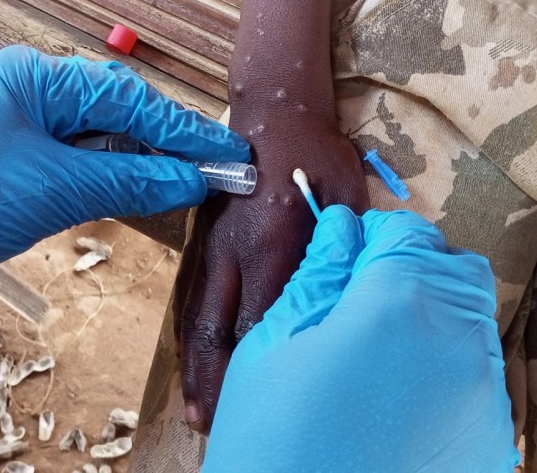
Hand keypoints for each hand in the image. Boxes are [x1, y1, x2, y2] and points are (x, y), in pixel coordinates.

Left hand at [0, 46, 249, 320]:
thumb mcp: (53, 191)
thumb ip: (129, 180)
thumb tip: (193, 181)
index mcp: (36, 77)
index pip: (129, 99)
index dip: (184, 131)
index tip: (230, 156)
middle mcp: (30, 87)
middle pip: (119, 112)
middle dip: (168, 144)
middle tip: (218, 174)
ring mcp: (21, 120)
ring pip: (100, 137)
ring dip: (141, 162)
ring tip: (189, 186)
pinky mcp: (14, 153)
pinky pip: (76, 157)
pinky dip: (109, 175)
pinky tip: (140, 190)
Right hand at [175, 118, 367, 432]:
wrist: (268, 110)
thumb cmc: (313, 152)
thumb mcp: (344, 192)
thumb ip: (344, 245)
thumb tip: (351, 295)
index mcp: (272, 241)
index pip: (261, 317)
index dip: (256, 366)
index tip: (262, 401)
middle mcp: (232, 251)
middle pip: (216, 329)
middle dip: (215, 381)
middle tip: (215, 425)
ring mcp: (210, 246)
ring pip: (194, 317)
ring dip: (194, 367)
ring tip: (196, 410)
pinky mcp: (201, 242)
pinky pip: (189, 296)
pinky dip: (185, 335)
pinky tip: (188, 360)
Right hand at [203, 206, 519, 471]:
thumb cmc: (269, 435)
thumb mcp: (274, 342)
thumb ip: (319, 275)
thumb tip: (343, 230)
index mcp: (396, 304)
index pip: (409, 233)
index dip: (375, 237)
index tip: (348, 256)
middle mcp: (456, 342)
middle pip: (456, 271)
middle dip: (415, 270)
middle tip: (365, 302)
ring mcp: (483, 397)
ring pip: (473, 325)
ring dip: (434, 322)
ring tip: (379, 357)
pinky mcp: (489, 441)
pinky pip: (480, 382)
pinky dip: (448, 374)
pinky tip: (399, 401)